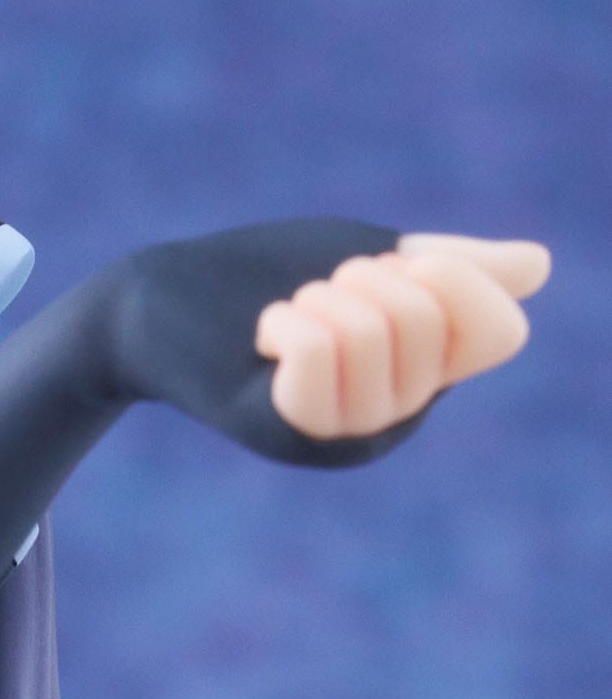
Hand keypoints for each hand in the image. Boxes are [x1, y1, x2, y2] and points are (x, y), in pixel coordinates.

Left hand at [256, 234, 549, 439]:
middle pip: (424, 316)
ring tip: (288, 318)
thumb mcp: (369, 262)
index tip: (392, 271)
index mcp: (428, 372)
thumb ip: (447, 270)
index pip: (499, 332)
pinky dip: (284, 321)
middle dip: (362, 278)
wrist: (161, 306)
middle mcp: (396, 415)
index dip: (451, 277)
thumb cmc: (270, 279)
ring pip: (367, 333)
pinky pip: (315, 353)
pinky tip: (262, 342)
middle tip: (320, 295)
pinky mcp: (286, 436)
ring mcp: (342, 435)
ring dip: (317, 298)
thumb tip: (537, 270)